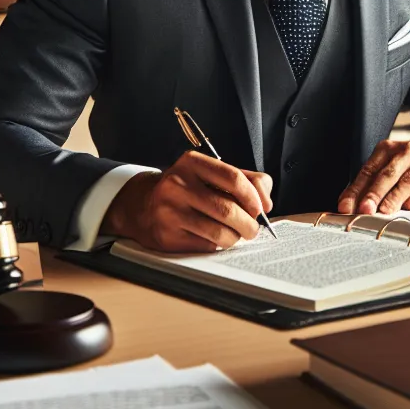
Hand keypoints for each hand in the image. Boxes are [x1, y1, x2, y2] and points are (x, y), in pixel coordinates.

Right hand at [103, 151, 273, 252]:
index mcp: (192, 163)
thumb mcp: (212, 174)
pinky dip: (217, 245)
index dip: (253, 197)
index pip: (233, 178)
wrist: (143, 205)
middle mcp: (178, 185)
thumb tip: (266, 203)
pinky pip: (205, 245)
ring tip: (236, 234)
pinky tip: (214, 238)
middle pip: (228, 209)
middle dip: (249, 224)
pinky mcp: (167, 235)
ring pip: (219, 232)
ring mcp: (170, 211)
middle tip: (253, 229)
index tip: (261, 208)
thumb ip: (246, 180)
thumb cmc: (188, 189)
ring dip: (235, 237)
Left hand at [337, 139, 409, 214]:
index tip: (347, 207)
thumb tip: (345, 206)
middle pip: (388, 174)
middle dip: (375, 194)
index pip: (369, 171)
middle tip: (366, 210)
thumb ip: (366, 188)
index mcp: (387, 149)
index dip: (356, 190)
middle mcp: (407, 151)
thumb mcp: (386, 173)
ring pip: (408, 180)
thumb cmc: (406, 171)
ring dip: (395, 197)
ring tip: (385, 211)